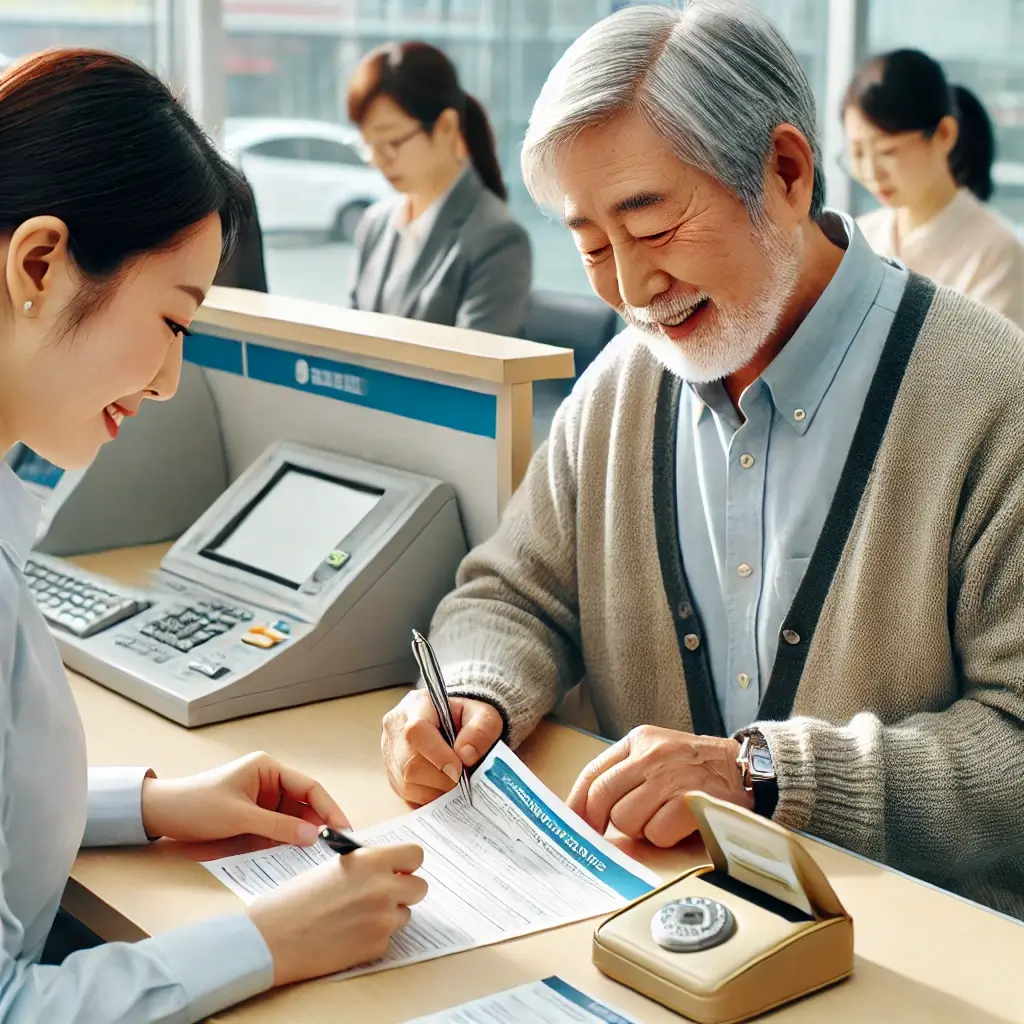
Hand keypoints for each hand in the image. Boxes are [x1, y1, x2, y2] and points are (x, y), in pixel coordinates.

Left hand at [141, 752, 348, 845]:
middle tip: (335, 846)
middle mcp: (269, 782)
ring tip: (319, 854)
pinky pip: (278, 829)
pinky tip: (296, 855)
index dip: (328, 808)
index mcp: (269, 769)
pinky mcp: (253, 817)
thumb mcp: (240, 817)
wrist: (161, 815)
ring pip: (292, 819)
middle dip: (318, 824)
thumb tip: (315, 836)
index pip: (309, 787)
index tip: (343, 828)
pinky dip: (287, 841)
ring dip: (303, 835)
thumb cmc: (198, 806)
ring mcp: (261, 801)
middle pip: (304, 804)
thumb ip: (278, 827)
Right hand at [248, 843, 427, 985]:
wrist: (272, 939)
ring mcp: (383, 919)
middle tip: (384, 894)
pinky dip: (374, 936)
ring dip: (389, 914)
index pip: (416, 855)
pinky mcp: (377, 946)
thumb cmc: (294, 900)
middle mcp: (383, 888)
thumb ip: (366, 866)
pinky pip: (388, 937)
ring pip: (405, 914)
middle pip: (420, 887)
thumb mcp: (334, 866)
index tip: (399, 869)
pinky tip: (348, 934)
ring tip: (357, 916)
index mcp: (371, 861)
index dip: (407, 863)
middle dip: (404, 890)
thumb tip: (387, 869)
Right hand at [382, 689, 502, 804]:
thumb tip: (465, 755)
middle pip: (409, 763)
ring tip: (452, 780)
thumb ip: (481, 730)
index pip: (416, 732)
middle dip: (440, 779)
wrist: (454, 721)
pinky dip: (428, 797)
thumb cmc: (467, 717)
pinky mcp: (391, 774)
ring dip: (435, 791)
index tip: (459, 768)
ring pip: (406, 784)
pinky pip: (406, 796)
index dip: (438, 756)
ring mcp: (389, 752)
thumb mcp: (484, 714)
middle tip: (461, 778)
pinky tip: (441, 785)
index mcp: (417, 705)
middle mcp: (396, 727)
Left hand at [566, 726, 753, 846]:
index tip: (574, 822)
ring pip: (626, 819)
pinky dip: (665, 837)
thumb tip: (588, 812)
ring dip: (641, 830)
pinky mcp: (690, 802)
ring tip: (661, 820)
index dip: (577, 802)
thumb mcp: (659, 754)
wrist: (749, 769)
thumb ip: (626, 774)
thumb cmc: (699, 769)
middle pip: (602, 798)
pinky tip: (679, 826)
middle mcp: (651, 755)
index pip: (593, 772)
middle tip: (615, 831)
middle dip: (604, 822)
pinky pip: (656, 833)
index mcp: (639, 740)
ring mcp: (670, 778)